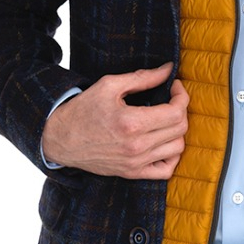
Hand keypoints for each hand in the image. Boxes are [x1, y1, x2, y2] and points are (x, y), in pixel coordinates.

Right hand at [42, 62, 188, 177]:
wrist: (61, 139)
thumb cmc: (83, 110)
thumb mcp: (109, 85)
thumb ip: (142, 78)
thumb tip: (168, 70)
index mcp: (131, 122)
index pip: (176, 112)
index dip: (182, 96)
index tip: (175, 87)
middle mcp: (136, 146)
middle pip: (180, 129)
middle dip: (181, 110)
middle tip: (171, 100)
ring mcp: (135, 163)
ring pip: (177, 148)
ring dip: (177, 131)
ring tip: (166, 119)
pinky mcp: (132, 173)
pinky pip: (166, 171)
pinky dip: (172, 157)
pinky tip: (164, 143)